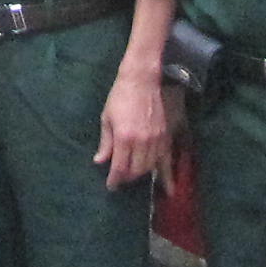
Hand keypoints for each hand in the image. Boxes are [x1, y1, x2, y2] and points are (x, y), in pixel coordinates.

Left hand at [95, 64, 170, 189]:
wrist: (142, 80)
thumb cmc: (120, 97)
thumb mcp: (107, 118)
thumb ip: (105, 143)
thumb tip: (99, 161)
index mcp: (124, 137)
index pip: (120, 167)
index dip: (115, 180)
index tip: (111, 186)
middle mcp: (142, 141)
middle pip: (136, 170)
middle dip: (127, 177)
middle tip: (120, 178)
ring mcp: (156, 139)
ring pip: (150, 167)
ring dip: (140, 173)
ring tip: (132, 173)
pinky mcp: (165, 135)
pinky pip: (165, 159)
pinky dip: (163, 172)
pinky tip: (166, 185)